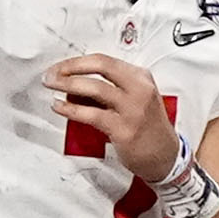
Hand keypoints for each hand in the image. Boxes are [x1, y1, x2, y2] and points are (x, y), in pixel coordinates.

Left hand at [45, 53, 179, 180]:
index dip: (78, 61)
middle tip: (52, 73)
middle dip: (70, 67)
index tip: (62, 66)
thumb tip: (75, 84)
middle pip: (100, 66)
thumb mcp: (137, 99)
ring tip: (52, 86)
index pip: (104, 60)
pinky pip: (91, 115)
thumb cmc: (149, 128)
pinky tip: (59, 107)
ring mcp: (133, 109)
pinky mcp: (124, 129)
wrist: (166, 157)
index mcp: (141, 78)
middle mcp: (139, 90)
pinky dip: (70, 109)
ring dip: (67, 84)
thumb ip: (110, 90)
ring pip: (94, 88)